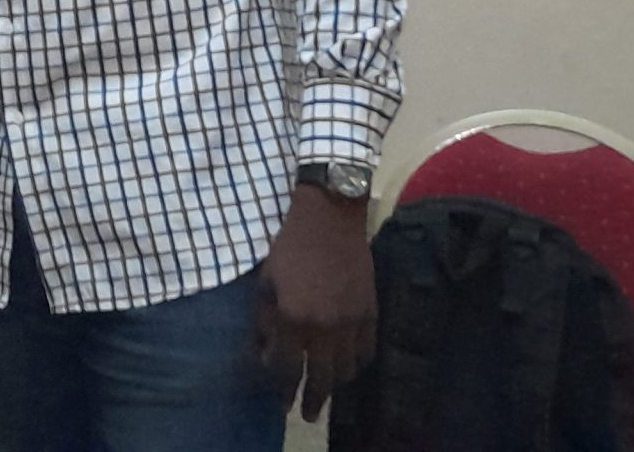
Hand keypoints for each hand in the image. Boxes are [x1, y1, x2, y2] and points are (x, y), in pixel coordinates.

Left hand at [254, 183, 377, 421]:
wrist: (329, 218)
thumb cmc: (288, 247)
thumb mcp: (264, 284)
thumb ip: (263, 325)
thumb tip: (263, 358)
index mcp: (292, 318)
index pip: (287, 369)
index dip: (283, 391)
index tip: (282, 404)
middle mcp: (324, 327)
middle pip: (321, 379)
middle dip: (312, 401)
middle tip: (308, 415)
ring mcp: (351, 322)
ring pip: (347, 370)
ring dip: (335, 384)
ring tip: (327, 389)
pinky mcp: (371, 312)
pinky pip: (367, 351)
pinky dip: (357, 363)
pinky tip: (348, 365)